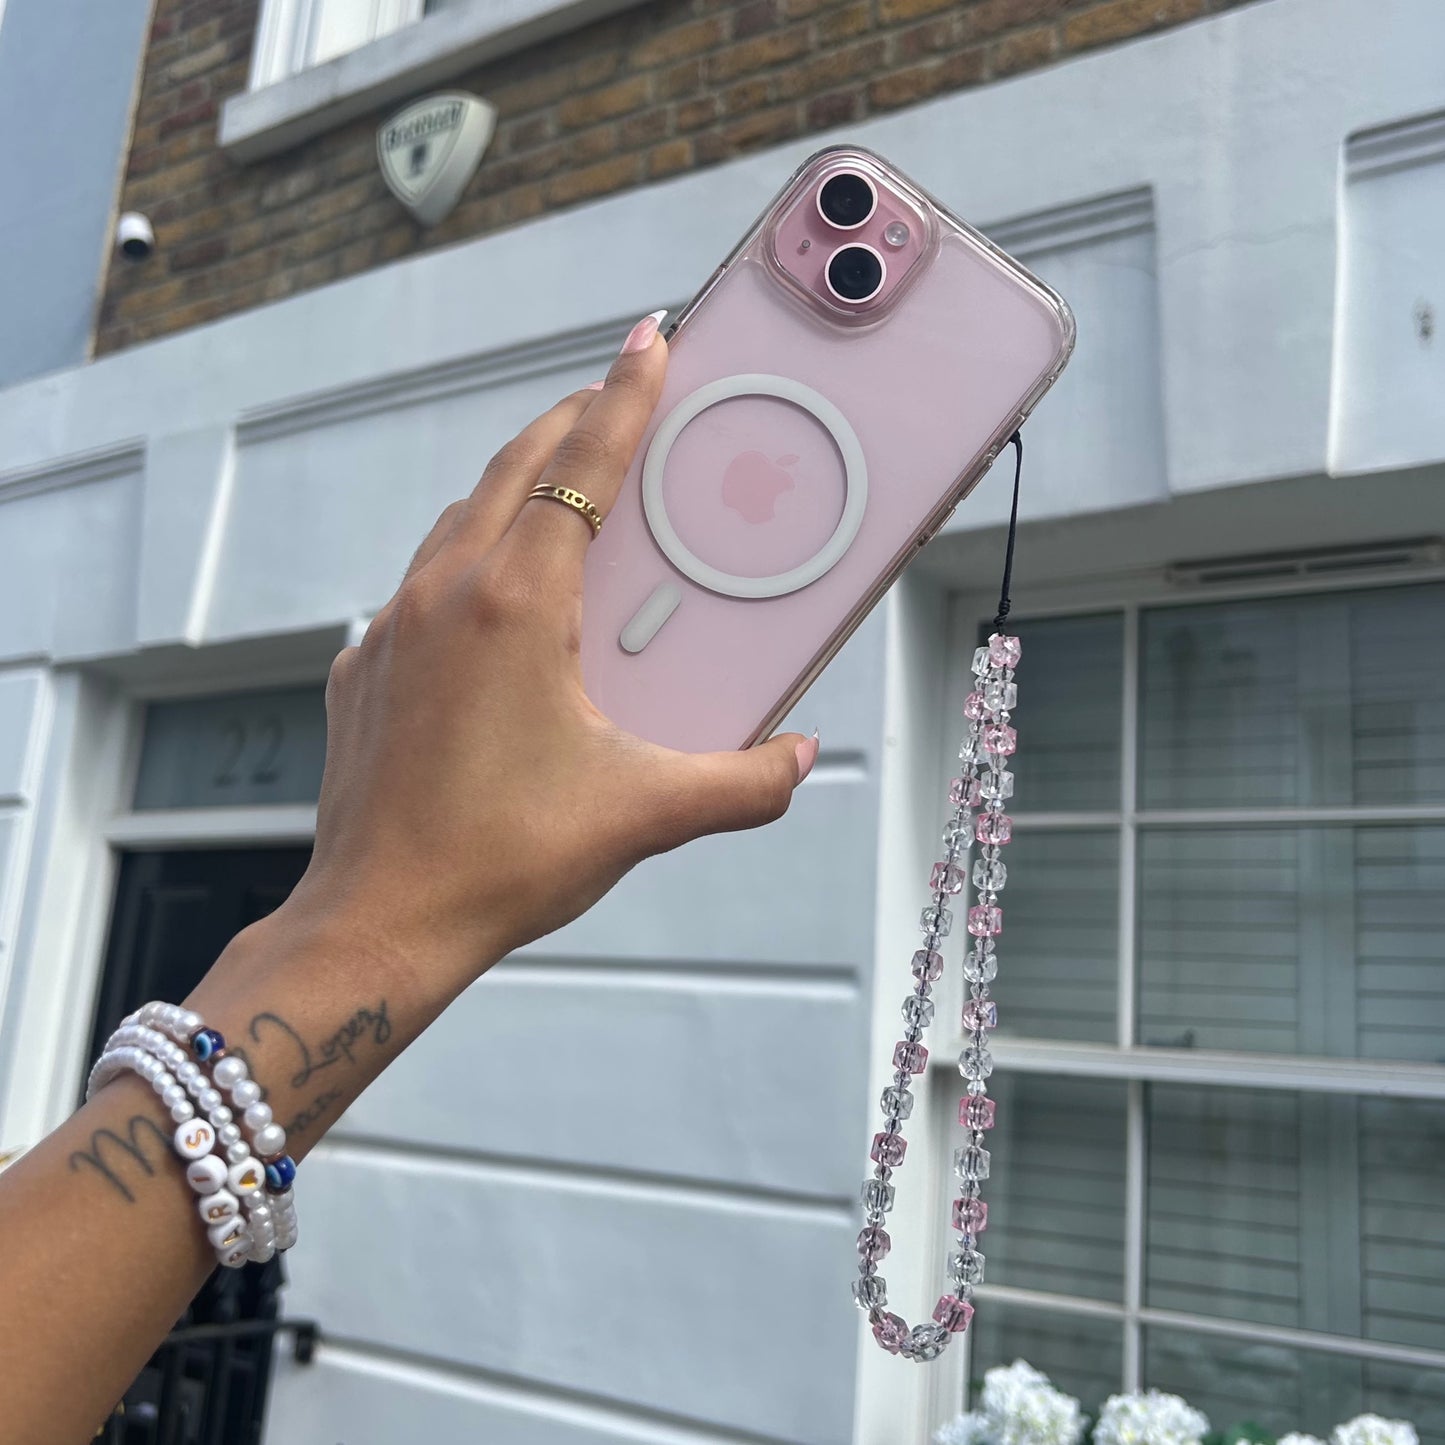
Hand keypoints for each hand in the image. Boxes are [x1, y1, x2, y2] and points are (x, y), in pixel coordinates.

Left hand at [285, 312, 817, 996]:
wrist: (379, 921)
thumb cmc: (503, 861)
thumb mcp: (644, 816)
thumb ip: (742, 783)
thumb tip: (800, 757)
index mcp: (516, 606)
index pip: (583, 467)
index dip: (627, 396)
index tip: (649, 338)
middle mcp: (445, 594)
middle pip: (515, 466)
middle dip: (574, 419)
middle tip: (619, 395)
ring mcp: (392, 626)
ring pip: (462, 516)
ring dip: (518, 481)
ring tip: (567, 481)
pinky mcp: (364, 665)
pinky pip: (424, 577)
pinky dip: (470, 552)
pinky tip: (496, 591)